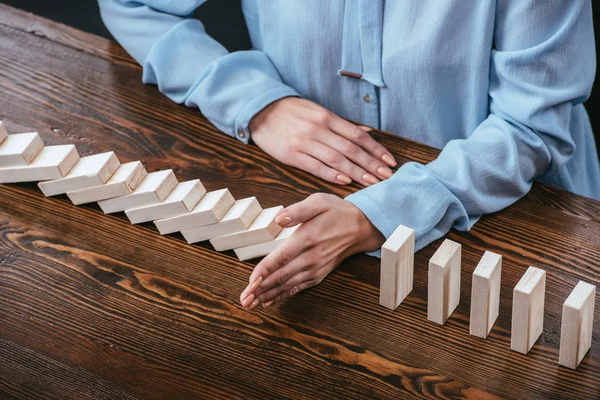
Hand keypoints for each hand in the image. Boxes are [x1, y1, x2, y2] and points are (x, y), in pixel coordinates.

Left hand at [239, 193, 384, 309]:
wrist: (361, 227)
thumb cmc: (336, 211)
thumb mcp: (319, 201)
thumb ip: (298, 210)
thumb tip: (279, 218)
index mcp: (307, 238)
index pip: (281, 257)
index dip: (264, 271)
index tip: (251, 282)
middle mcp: (311, 257)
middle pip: (281, 276)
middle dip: (261, 289)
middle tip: (244, 300)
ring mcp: (316, 268)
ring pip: (288, 285)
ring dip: (268, 295)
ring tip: (251, 304)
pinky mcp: (319, 274)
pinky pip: (298, 288)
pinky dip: (282, 296)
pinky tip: (269, 301)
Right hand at [250, 97, 396, 186]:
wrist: (260, 110)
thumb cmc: (291, 112)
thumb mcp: (317, 111)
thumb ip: (341, 125)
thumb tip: (367, 133)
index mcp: (327, 118)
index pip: (357, 136)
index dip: (376, 150)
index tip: (389, 162)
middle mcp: (318, 129)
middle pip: (351, 150)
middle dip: (371, 164)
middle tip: (387, 177)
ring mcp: (305, 143)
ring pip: (337, 160)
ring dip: (357, 172)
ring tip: (372, 183)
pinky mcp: (291, 155)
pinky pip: (316, 167)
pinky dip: (332, 175)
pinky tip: (346, 182)